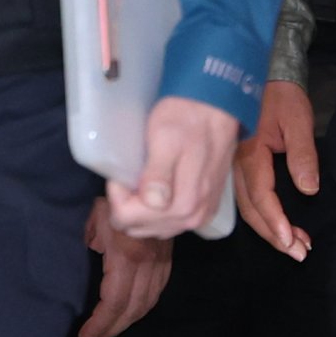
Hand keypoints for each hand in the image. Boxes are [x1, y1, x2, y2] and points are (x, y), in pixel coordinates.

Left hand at [79, 202, 171, 336]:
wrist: (157, 181)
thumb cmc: (122, 192)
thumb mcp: (99, 212)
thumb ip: (92, 236)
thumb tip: (93, 248)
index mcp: (127, 256)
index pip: (115, 301)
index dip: (101, 322)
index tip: (85, 334)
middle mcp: (148, 263)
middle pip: (132, 307)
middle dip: (112, 327)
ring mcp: (161, 261)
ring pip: (148, 301)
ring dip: (129, 319)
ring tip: (110, 328)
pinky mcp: (168, 258)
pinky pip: (158, 289)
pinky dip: (144, 305)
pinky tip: (132, 309)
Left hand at [109, 95, 240, 239]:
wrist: (217, 107)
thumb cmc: (186, 118)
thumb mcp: (165, 138)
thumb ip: (158, 173)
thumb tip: (152, 201)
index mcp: (183, 204)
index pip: (127, 217)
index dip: (118, 194)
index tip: (123, 171)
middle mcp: (194, 217)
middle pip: (139, 227)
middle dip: (128, 204)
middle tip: (133, 174)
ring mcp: (201, 216)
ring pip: (153, 228)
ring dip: (141, 210)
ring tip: (144, 180)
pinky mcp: (206, 209)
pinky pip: (171, 224)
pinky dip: (157, 212)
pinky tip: (159, 189)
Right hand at [236, 78, 321, 257]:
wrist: (264, 76)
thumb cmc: (282, 98)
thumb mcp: (298, 121)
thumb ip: (302, 155)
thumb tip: (308, 189)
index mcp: (251, 154)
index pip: (261, 196)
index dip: (275, 221)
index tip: (290, 241)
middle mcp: (238, 166)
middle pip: (252, 210)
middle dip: (274, 235)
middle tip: (298, 253)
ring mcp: (236, 168)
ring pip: (249, 207)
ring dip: (270, 230)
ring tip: (295, 246)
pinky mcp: (240, 168)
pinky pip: (248, 198)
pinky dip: (264, 216)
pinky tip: (279, 226)